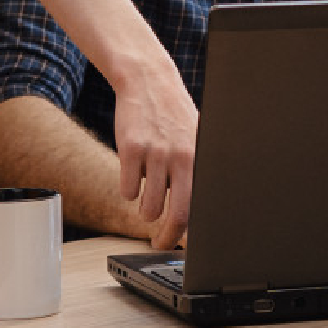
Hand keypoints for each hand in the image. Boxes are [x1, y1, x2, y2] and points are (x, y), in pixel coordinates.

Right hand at [112, 59, 199, 250]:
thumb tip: (198, 215)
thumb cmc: (174, 116)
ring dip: (146, 211)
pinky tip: (133, 175)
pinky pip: (127, 190)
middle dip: (167, 238)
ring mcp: (156, 153)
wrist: (149, 81)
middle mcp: (182, 156)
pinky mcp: (130, 149)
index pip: (200, 206)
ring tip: (148, 199)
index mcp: (201, 157)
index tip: (185, 246)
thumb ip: (197, 173)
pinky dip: (128, 190)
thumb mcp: (196, 141)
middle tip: (160, 243)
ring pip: (148, 208)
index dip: (192, 233)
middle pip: (176, 215)